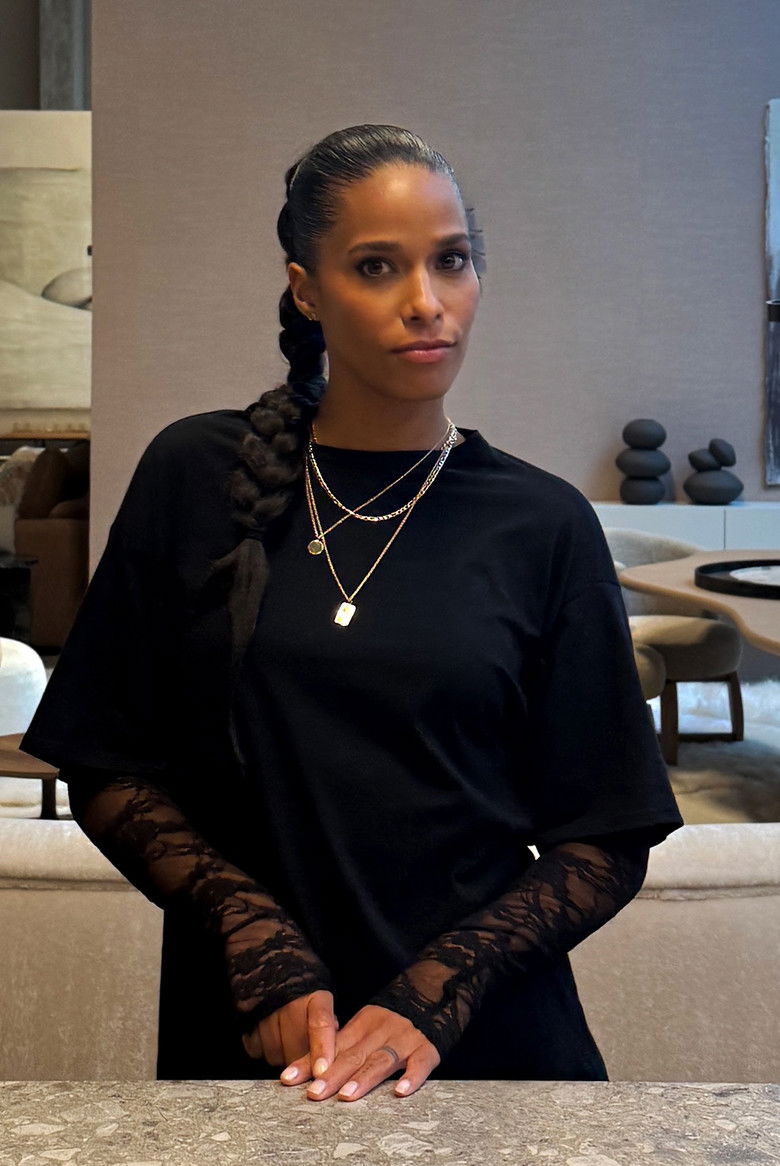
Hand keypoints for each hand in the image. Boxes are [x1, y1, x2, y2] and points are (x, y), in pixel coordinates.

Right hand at [242, 989, 338, 1068]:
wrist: (267, 964)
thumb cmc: (301, 987)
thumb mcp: (321, 999)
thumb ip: (328, 1025)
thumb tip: (333, 1051)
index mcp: (314, 997)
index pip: (320, 1024)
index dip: (321, 1049)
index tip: (322, 1071)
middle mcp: (289, 1003)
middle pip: (297, 1048)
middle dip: (304, 1062)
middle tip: (307, 1059)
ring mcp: (266, 1013)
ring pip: (276, 1055)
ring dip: (283, 1056)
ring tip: (287, 1039)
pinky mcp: (248, 1021)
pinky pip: (257, 1052)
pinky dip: (264, 1050)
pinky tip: (269, 1036)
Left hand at [279, 1004, 440, 1100]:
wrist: (430, 1002)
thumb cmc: (388, 1027)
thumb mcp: (361, 1031)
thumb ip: (337, 1050)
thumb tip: (300, 1073)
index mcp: (361, 1024)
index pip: (331, 1046)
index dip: (310, 1062)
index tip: (289, 1079)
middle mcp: (381, 1030)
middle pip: (353, 1054)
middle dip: (332, 1075)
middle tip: (314, 1093)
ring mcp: (404, 1039)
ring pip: (381, 1059)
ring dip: (363, 1078)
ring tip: (346, 1096)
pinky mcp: (427, 1050)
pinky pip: (420, 1063)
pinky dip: (411, 1077)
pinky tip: (400, 1092)